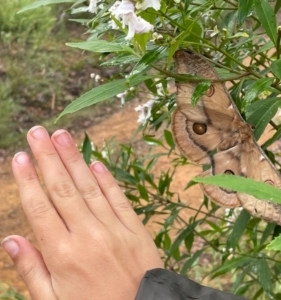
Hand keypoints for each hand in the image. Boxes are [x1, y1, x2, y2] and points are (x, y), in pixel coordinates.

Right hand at [1, 126, 162, 299]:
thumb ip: (32, 270)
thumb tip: (10, 240)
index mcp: (64, 255)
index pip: (40, 208)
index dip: (28, 181)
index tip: (19, 157)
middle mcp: (88, 235)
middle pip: (63, 189)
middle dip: (48, 158)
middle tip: (37, 132)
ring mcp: (114, 229)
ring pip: (89, 187)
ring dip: (73, 159)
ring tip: (61, 136)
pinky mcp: (135, 228)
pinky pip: (118, 198)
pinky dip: (106, 179)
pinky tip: (95, 162)